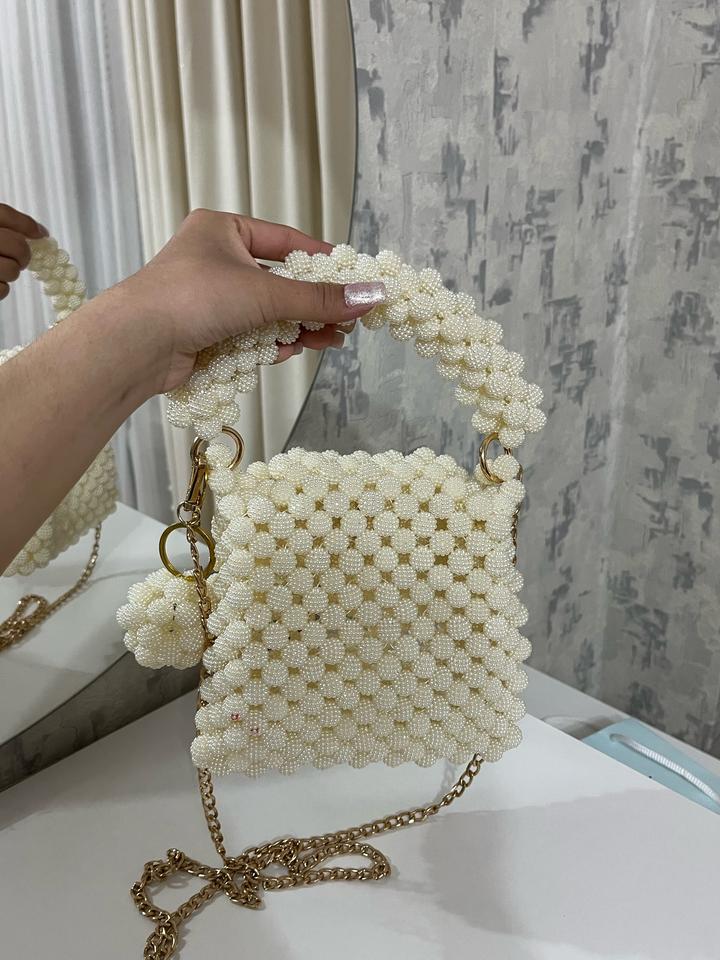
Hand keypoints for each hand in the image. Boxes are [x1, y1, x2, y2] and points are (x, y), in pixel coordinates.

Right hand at [0, 203, 47, 300]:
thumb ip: (9, 221)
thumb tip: (41, 232)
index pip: (3, 214)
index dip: (26, 225)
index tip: (38, 235)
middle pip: (17, 245)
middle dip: (23, 254)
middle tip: (18, 257)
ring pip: (12, 270)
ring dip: (11, 271)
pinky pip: (2, 289)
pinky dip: (1, 287)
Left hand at [114, 209, 385, 393]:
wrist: (136, 344)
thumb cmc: (193, 297)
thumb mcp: (265, 293)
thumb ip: (319, 299)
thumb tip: (372, 296)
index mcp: (223, 229)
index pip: (286, 241)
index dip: (322, 260)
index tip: (353, 278)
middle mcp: (215, 260)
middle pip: (279, 282)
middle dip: (312, 305)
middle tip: (346, 321)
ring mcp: (208, 299)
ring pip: (266, 313)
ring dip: (297, 328)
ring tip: (330, 342)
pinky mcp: (205, 332)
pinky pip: (249, 335)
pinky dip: (271, 343)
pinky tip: (292, 351)